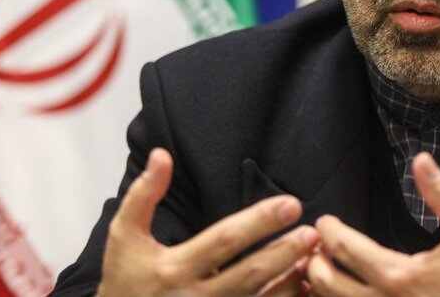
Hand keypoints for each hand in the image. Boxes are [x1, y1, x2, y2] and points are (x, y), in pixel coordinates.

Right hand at [97, 148, 318, 296]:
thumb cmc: (124, 280)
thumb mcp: (124, 235)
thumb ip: (143, 194)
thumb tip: (162, 155)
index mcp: (174, 268)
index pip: (224, 240)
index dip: (260, 222)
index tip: (290, 203)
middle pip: (250, 274)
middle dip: (284, 252)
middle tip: (313, 233)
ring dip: (289, 279)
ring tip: (315, 256)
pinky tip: (301, 286)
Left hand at [307, 152, 439, 296]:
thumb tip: (420, 160)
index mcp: (400, 276)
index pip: (343, 249)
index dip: (327, 230)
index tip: (326, 221)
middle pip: (324, 281)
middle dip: (313, 258)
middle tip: (316, 243)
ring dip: (318, 285)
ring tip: (322, 266)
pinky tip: (339, 291)